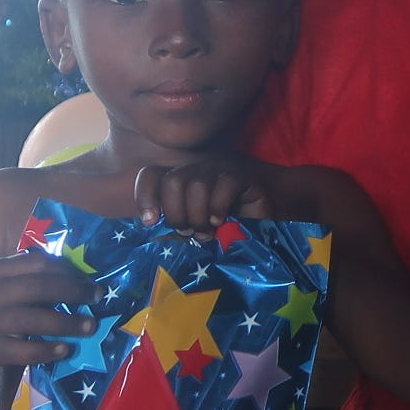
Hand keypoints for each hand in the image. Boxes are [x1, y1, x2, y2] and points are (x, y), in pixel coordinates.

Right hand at [0, 250, 97, 370]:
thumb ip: (28, 275)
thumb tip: (77, 273)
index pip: (37, 263)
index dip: (67, 269)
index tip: (89, 277)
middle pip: (39, 288)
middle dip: (73, 291)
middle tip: (98, 297)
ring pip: (33, 320)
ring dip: (67, 323)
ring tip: (90, 326)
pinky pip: (24, 350)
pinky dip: (48, 350)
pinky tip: (66, 349)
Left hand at [133, 159, 272, 233]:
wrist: (265, 223)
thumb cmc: (225, 231)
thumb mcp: (195, 232)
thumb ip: (175, 233)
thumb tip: (155, 238)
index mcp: (180, 182)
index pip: (151, 175)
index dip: (145, 195)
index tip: (150, 221)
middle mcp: (196, 172)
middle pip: (172, 181)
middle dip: (177, 212)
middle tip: (188, 231)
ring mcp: (219, 171)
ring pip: (197, 184)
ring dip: (199, 215)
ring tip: (208, 232)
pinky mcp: (241, 177)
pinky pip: (224, 184)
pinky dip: (219, 206)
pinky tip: (221, 222)